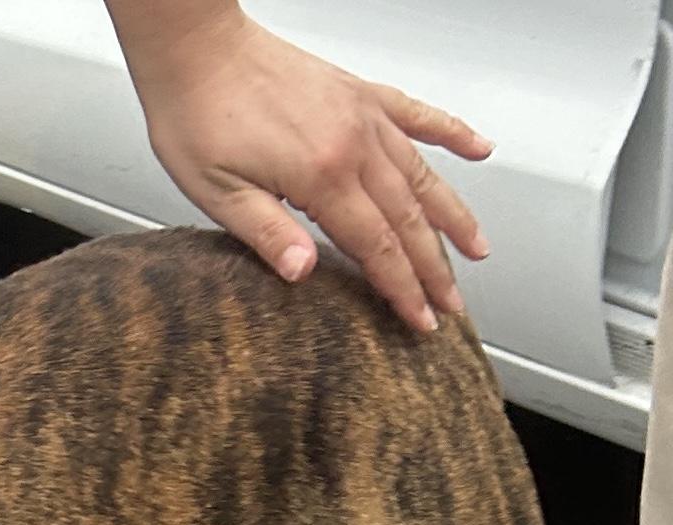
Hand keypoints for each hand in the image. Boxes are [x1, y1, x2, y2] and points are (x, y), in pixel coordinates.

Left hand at [109, 3, 490, 332]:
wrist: (198, 50)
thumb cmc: (198, 117)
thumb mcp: (219, 194)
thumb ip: (268, 234)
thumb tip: (304, 273)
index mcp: (320, 174)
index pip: (375, 247)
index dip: (402, 289)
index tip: (421, 321)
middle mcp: (353, 141)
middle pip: (407, 218)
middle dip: (434, 269)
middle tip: (452, 307)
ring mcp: (362, 114)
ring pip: (422, 174)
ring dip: (454, 216)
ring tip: (477, 249)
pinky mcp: (360, 92)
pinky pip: (418, 114)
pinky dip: (452, 134)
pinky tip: (479, 150)